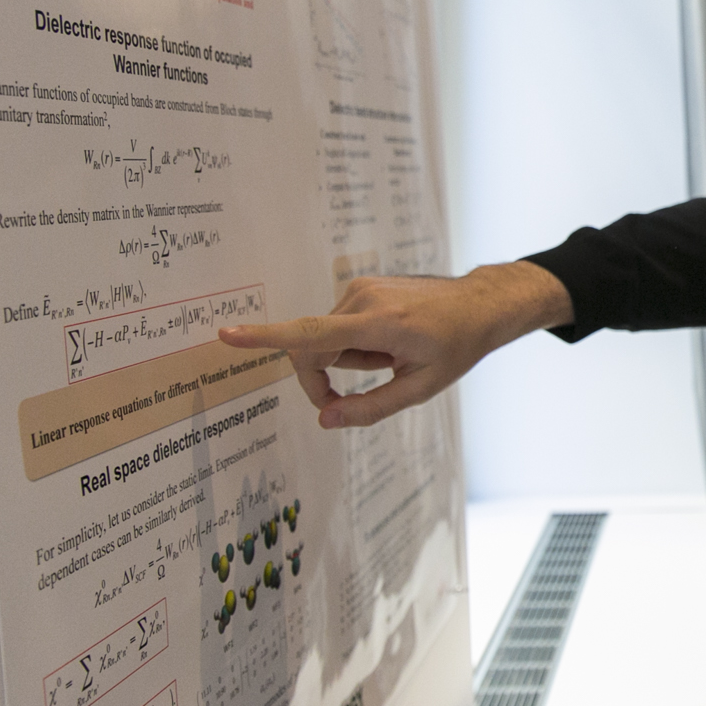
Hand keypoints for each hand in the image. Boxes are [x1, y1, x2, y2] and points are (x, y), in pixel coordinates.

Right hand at [217, 261, 571, 427]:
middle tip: (352, 397)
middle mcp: (363, 299)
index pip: (312, 333)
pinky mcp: (361, 286)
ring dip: (346, 360)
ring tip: (390, 357)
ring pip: (324, 339)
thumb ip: (372, 408)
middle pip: (310, 348)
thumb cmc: (455, 347)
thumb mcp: (421, 388)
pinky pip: (336, 324)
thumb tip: (326, 419)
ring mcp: (361, 288)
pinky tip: (387, 342)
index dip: (265, 337)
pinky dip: (352, 342)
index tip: (227, 334)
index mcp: (380, 324)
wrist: (479, 305)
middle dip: (321, 378)